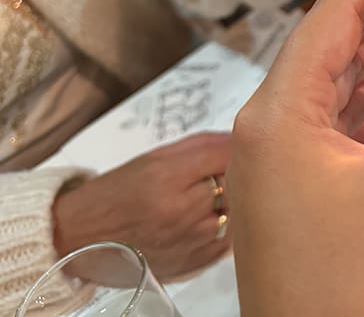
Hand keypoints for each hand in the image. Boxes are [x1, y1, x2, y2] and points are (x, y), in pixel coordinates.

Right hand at [52, 133, 231, 278]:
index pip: (228, 155)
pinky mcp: (193, 264)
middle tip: (223, 174)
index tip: (241, 147)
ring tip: (211, 199)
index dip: (239, 148)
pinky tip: (204, 222)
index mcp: (169, 179)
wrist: (82, 237)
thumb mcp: (155, 157)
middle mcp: (181, 213)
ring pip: (238, 213)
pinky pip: (228, 241)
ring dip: (232, 203)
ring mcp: (189, 242)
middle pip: (238, 184)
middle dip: (238, 175)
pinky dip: (223, 228)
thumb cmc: (114, 195)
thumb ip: (202, 145)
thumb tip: (238, 139)